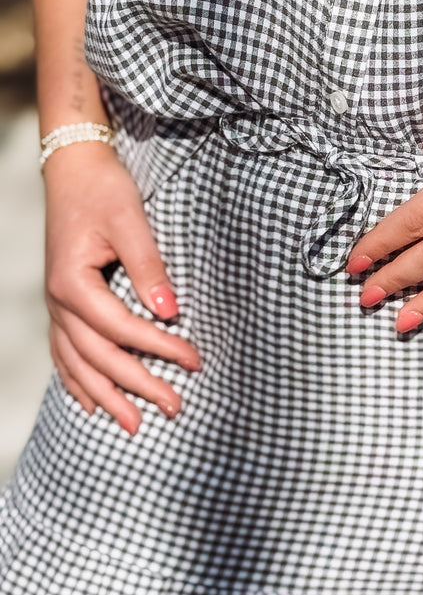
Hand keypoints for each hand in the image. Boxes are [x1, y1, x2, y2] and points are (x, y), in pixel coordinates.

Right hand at [43, 141, 200, 434]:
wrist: (74, 170)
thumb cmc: (103, 191)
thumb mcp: (130, 221)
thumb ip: (149, 267)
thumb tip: (170, 311)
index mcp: (73, 283)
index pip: (121, 329)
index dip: (158, 348)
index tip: (194, 362)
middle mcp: (59, 302)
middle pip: (100, 357)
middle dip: (137, 385)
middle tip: (174, 407)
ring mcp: (56, 306)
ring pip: (78, 363)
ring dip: (106, 395)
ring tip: (133, 424)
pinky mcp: (62, 304)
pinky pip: (64, 353)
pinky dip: (77, 380)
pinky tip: (90, 402)